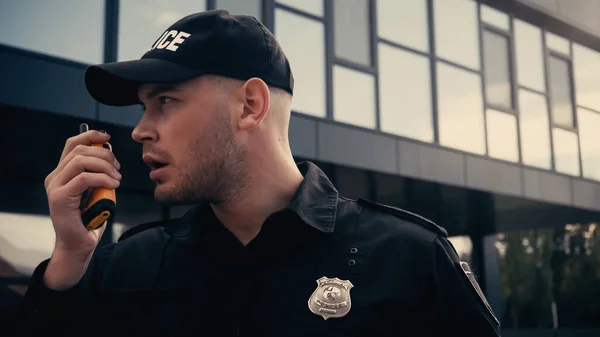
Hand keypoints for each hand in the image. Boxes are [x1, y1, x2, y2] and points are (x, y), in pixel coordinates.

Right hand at [44, 129, 120, 256]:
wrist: (79, 244)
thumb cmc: (90, 218)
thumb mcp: (97, 189)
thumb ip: (98, 172)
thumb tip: (108, 151)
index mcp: (62, 173)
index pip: (72, 144)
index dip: (90, 135)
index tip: (108, 137)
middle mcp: (55, 177)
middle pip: (79, 150)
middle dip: (104, 155)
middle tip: (118, 168)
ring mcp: (55, 187)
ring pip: (81, 161)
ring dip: (105, 167)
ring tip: (117, 179)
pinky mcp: (60, 198)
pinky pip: (83, 178)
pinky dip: (102, 179)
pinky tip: (113, 185)